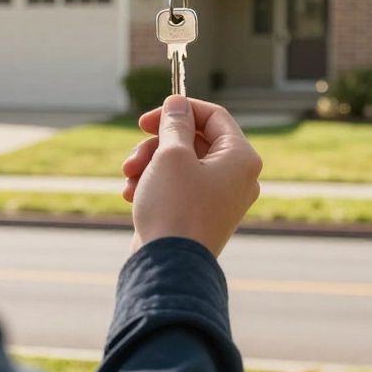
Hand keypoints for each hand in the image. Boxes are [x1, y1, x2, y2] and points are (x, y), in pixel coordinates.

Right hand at [121, 96, 261, 255]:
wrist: (169, 267)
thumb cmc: (174, 207)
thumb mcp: (171, 155)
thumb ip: (175, 124)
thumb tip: (178, 104)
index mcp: (241, 158)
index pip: (213, 116)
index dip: (179, 110)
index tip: (147, 120)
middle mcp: (238, 177)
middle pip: (194, 141)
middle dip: (157, 145)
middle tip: (133, 157)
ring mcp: (221, 198)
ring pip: (182, 163)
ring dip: (150, 165)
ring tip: (129, 179)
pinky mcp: (202, 214)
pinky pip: (179, 186)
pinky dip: (155, 184)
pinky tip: (132, 194)